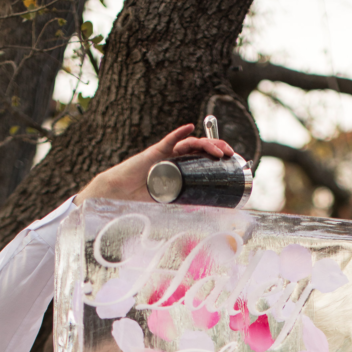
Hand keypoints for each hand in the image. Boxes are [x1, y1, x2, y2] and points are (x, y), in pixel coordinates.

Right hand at [74, 125, 233, 205]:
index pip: (201, 158)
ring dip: (206, 144)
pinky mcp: (155, 153)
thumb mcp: (169, 204)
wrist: (121, 194)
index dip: (216, 157)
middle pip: (200, 148)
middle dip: (217, 148)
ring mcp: (166, 154)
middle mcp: (175, 159)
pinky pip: (169, 140)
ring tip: (220, 151)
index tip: (230, 163)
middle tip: (230, 154)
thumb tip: (199, 225)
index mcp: (180, 169)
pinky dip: (179, 133)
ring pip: (190, 143)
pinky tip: (189, 127)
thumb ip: (181, 207)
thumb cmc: (141, 199)